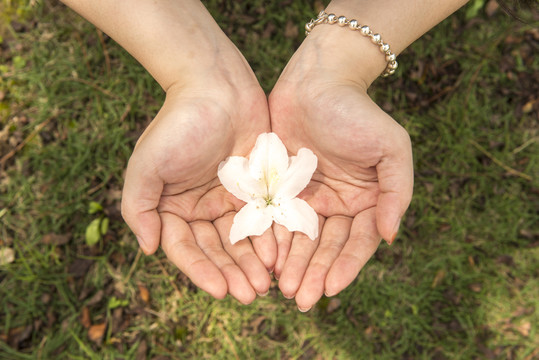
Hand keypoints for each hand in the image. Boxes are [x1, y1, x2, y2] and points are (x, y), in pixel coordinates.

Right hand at [121, 57, 275, 304]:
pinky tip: (280, 255)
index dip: (202, 272)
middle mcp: (201, 208)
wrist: (215, 85)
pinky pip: (264, 218)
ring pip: (243, 240)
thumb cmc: (177, 124)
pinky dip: (271, 238)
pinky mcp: (256, 187)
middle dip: (232, 273)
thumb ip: (138, 207)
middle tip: (250, 295)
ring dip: (253, 263)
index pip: (186, 249)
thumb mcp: (146, 165)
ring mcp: (230, 199)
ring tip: (267, 284)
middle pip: (217, 250)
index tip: (220, 291)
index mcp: (173, 208)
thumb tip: (148, 249)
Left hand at [268, 31, 413, 309]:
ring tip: (282, 288)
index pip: (357, 242)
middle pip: (326, 247)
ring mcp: (307, 198)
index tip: (330, 288)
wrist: (318, 80)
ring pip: (299, 239)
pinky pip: (275, 218)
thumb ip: (396, 192)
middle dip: (314, 272)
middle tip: (300, 298)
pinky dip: (271, 240)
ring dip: (292, 264)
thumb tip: (391, 236)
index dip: (345, 267)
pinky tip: (264, 260)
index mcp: (365, 201)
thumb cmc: (358, 112)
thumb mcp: (391, 148)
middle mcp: (336, 205)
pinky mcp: (280, 187)